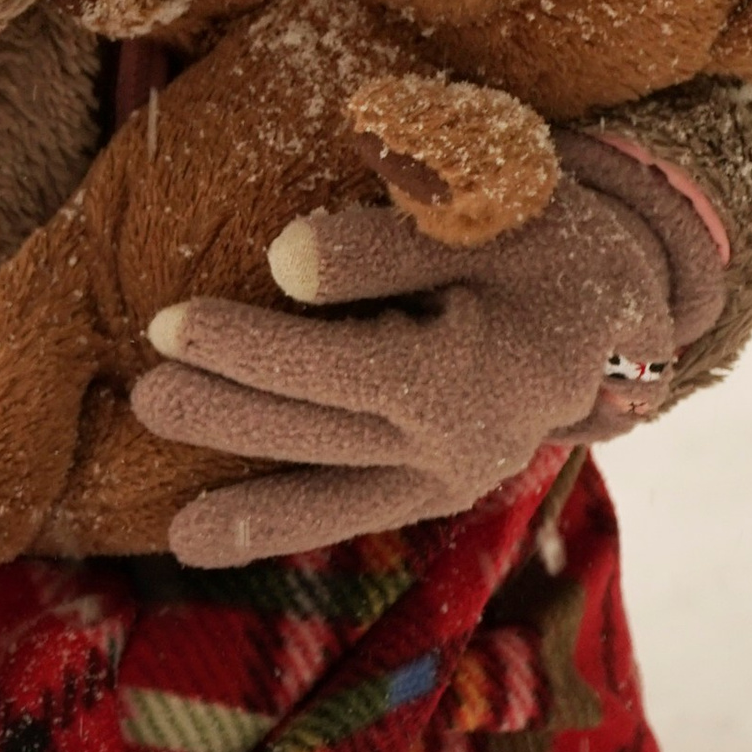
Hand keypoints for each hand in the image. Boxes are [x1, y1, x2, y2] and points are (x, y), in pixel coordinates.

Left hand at [130, 136, 725, 564]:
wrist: (610, 303)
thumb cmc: (536, 236)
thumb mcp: (480, 213)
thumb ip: (383, 243)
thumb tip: (282, 262)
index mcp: (473, 368)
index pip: (335, 364)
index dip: (246, 347)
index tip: (165, 323)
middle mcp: (463, 442)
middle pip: (319, 429)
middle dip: (224, 415)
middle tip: (141, 393)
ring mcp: (449, 478)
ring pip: (330, 488)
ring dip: (245, 499)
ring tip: (166, 518)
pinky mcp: (433, 489)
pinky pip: (347, 512)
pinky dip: (278, 527)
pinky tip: (199, 538)